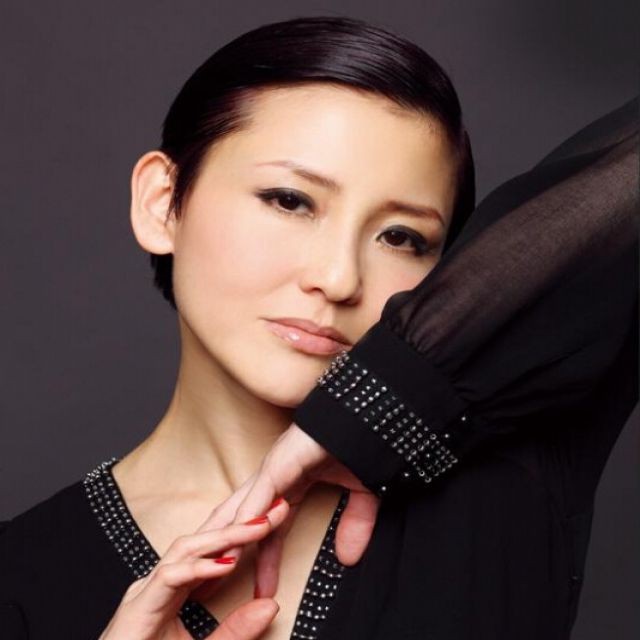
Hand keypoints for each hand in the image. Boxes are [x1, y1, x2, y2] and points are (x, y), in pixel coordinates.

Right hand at [98, 499, 289, 639]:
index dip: (246, 533)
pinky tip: (226, 564)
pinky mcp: (137, 607)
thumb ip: (236, 630)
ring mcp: (146, 591)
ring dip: (225, 536)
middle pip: (204, 540)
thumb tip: (271, 605)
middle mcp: (160, 582)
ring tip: (260, 527)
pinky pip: (170, 577)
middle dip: (242, 522)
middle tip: (278, 508)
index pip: (214, 550)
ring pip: (187, 548)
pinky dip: (199, 568)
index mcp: (175, 588)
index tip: (278, 520)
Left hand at [199, 423, 380, 598]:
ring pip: (240, 512)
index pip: (269, 532)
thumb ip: (354, 524)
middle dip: (222, 554)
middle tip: (206, 587)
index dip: (263, 562)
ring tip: (208, 574)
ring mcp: (273, 471)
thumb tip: (348, 558)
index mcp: (290, 485)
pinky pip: (259, 497)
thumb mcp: (359, 493)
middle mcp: (273, 480)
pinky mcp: (279, 464)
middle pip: (240, 523)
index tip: (259, 591)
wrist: (366, 413)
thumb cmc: (359, 442)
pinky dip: (246, 519)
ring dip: (225, 543)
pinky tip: (234, 541)